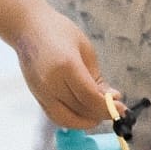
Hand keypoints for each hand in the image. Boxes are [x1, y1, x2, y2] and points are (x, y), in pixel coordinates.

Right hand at [15, 5, 119, 128]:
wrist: (27, 28)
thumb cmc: (59, 32)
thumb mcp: (86, 50)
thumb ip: (97, 78)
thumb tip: (112, 98)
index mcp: (66, 66)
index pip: (90, 97)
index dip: (108, 107)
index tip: (122, 108)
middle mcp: (51, 83)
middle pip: (80, 110)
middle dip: (101, 114)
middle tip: (115, 109)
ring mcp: (41, 92)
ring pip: (67, 119)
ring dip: (87, 121)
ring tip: (100, 112)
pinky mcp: (37, 96)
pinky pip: (56, 116)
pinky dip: (72, 119)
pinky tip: (84, 113)